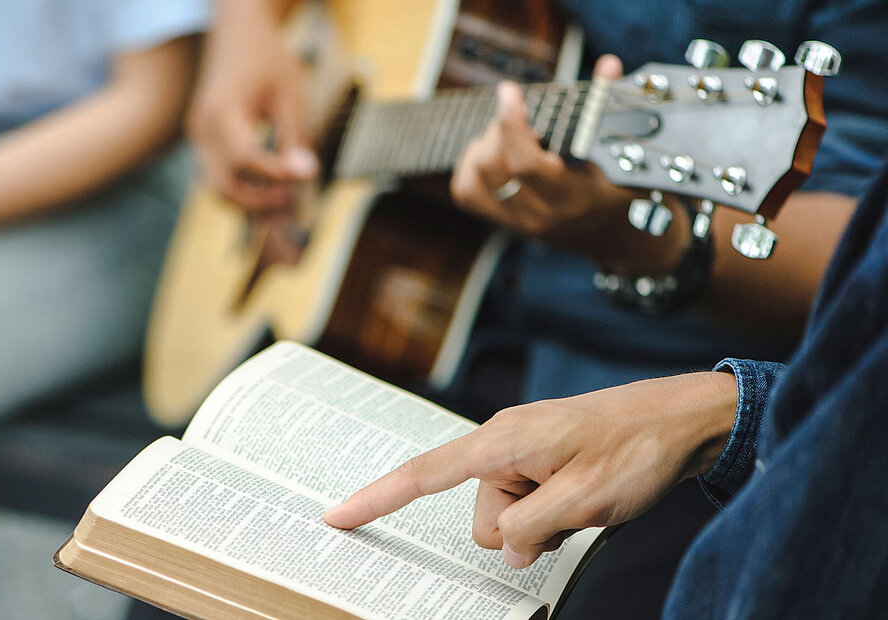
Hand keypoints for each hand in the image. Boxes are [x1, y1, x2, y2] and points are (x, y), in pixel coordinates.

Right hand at [186, 0, 318, 211]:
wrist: (237, 32)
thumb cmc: (265, 55)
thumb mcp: (289, 92)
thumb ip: (294, 135)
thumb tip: (305, 174)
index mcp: (222, 111)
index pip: (244, 158)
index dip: (275, 174)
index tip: (304, 174)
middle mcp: (202, 128)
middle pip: (223, 187)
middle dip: (259, 202)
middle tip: (292, 197)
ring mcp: (198, 137)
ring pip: (216, 188)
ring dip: (249, 200)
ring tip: (284, 195)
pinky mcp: (203, 141)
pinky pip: (218, 175)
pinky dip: (242, 186)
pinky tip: (270, 184)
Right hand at [324, 372, 738, 568]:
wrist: (685, 418)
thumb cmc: (637, 449)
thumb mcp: (583, 502)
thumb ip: (531, 529)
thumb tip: (508, 547)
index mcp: (502, 442)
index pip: (424, 475)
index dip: (377, 499)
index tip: (337, 516)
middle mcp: (503, 440)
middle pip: (480, 515)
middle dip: (520, 530)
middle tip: (571, 512)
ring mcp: (523, 449)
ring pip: (506, 516)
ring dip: (542, 522)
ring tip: (586, 499)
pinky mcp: (541, 457)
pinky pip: (526, 502)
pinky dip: (551, 512)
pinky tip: (584, 496)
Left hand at [449, 56, 672, 267]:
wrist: (621, 241)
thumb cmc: (631, 193)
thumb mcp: (630, 156)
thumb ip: (613, 108)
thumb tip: (608, 65)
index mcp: (574, 199)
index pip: (526, 164)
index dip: (512, 124)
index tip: (510, 92)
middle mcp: (541, 215)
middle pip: (493, 166)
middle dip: (500, 129)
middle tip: (523, 115)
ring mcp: (519, 223)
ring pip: (473, 178)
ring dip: (483, 145)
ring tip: (512, 134)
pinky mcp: (504, 224)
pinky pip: (466, 192)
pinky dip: (471, 165)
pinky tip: (495, 152)